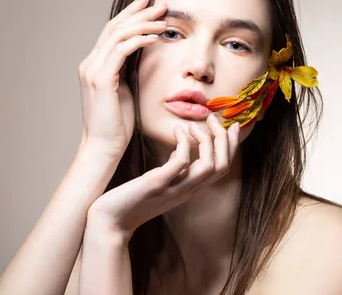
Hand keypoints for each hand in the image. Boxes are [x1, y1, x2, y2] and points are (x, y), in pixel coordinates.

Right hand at [77, 0, 166, 159]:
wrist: (104, 147)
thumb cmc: (117, 124)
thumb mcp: (125, 91)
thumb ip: (128, 71)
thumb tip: (143, 54)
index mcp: (94, 65)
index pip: (112, 31)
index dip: (130, 14)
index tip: (149, 3)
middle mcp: (90, 63)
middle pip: (115, 27)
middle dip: (139, 13)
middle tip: (161, 4)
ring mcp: (93, 70)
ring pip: (118, 35)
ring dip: (143, 24)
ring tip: (163, 20)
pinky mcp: (101, 80)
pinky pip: (121, 51)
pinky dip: (139, 40)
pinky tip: (155, 38)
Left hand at [86, 115, 240, 240]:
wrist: (109, 222)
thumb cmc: (130, 199)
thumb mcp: (159, 182)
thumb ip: (173, 168)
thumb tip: (180, 148)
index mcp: (190, 189)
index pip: (222, 168)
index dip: (231, 146)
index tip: (232, 125)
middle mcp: (187, 191)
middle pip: (222, 166)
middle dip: (224, 139)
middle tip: (214, 119)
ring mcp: (174, 189)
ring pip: (209, 166)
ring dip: (207, 141)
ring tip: (193, 126)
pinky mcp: (157, 185)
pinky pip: (180, 163)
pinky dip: (183, 144)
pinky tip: (176, 132)